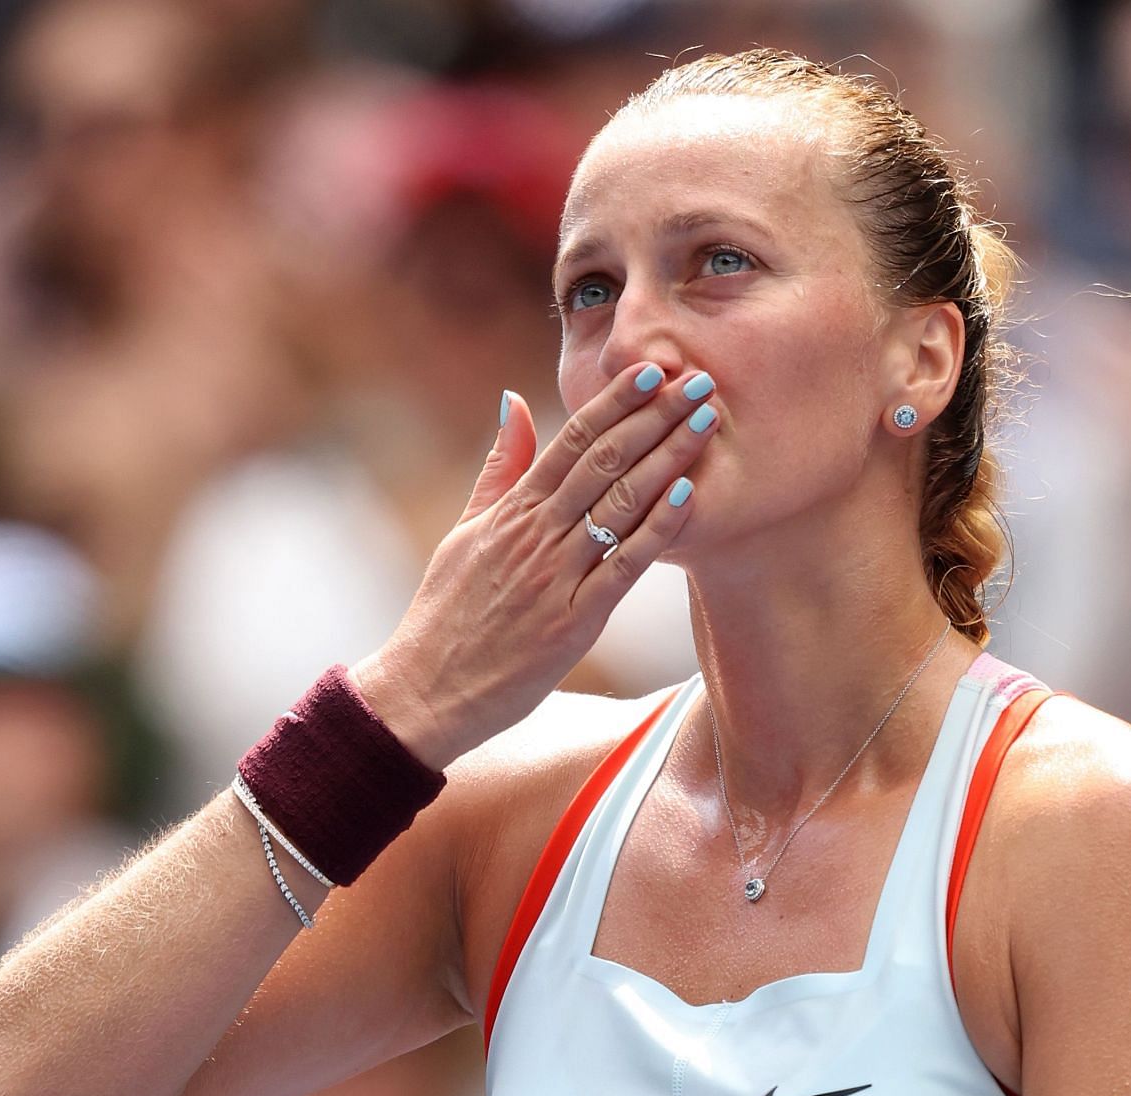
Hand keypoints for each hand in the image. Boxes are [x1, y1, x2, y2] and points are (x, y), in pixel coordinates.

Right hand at [354, 362, 718, 765]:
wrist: (425, 691)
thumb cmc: (446, 615)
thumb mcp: (465, 532)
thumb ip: (497, 468)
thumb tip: (512, 400)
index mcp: (511, 512)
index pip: (570, 441)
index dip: (614, 402)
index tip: (651, 370)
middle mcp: (534, 536)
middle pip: (603, 462)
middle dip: (654, 416)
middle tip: (699, 381)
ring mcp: (555, 578)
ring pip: (619, 504)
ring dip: (667, 458)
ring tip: (705, 422)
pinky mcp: (573, 622)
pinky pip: (623, 567)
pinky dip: (657, 528)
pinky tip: (688, 493)